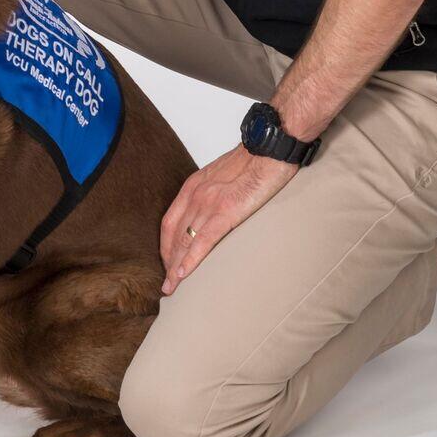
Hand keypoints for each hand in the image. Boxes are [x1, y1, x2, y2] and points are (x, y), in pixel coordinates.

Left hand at [158, 145, 296, 293]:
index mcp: (194, 186)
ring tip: (172, 289)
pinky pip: (203, 241)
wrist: (270, 147)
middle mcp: (195, 195)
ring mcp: (208, 203)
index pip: (170, 221)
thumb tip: (217, 209)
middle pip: (172, 234)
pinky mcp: (225, 211)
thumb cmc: (255, 159)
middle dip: (167, 261)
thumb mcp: (224, 174)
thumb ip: (215, 191)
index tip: (167, 262)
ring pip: (183, 241)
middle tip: (166, 283)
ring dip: (175, 267)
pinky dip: (190, 260)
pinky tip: (184, 275)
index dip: (166, 244)